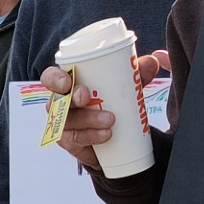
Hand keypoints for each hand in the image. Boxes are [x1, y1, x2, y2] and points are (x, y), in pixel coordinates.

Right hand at [41, 50, 166, 170]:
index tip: (67, 81)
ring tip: (110, 119)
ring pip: (69, 122)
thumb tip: (152, 61)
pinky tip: (106, 135)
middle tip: (86, 97)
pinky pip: (76, 140)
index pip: (51, 78)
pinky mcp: (71, 143)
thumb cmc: (113, 101)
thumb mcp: (126, 86)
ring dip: (88, 119)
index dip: (54, 79)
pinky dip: (92, 136)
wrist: (116, 136)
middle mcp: (61, 104)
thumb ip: (137, 73)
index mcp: (69, 84)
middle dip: (71, 98)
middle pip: (56, 101)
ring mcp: (64, 125)